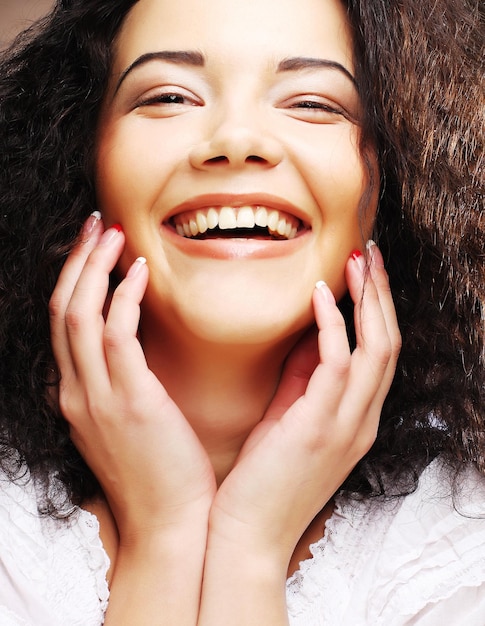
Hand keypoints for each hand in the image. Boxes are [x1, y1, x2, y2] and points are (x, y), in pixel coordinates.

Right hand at [49, 215, 215, 539]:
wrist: (171, 525)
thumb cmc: (160, 472)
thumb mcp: (126, 425)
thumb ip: (119, 387)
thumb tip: (134, 352)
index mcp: (74, 397)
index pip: (61, 325)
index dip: (73, 279)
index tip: (94, 248)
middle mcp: (74, 393)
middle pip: (61, 310)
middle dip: (76, 261)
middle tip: (97, 224)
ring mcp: (96, 398)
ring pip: (78, 315)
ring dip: (94, 267)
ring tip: (116, 234)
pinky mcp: (129, 401)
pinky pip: (116, 335)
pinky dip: (123, 297)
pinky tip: (141, 272)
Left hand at [208, 243, 400, 564]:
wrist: (245, 536)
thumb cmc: (262, 478)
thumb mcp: (290, 421)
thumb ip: (305, 380)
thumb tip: (309, 333)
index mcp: (356, 420)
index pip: (379, 354)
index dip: (376, 309)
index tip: (362, 273)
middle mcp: (362, 420)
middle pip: (388, 343)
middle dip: (381, 294)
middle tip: (370, 252)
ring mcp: (346, 425)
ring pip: (376, 348)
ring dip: (368, 299)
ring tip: (356, 260)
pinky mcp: (318, 428)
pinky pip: (337, 364)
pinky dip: (333, 325)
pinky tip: (317, 294)